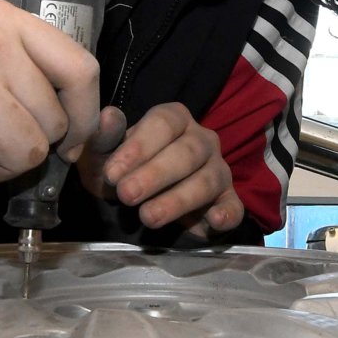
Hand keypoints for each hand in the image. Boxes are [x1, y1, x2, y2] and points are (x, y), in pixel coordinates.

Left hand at [78, 103, 242, 236]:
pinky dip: (227, 213)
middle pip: (188, 151)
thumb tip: (110, 116)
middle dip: (156, 174)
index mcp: (174, 119)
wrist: (139, 202)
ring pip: (208, 180)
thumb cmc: (121, 172)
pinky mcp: (227, 200)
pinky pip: (234, 205)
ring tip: (148, 217)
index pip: (164, 123)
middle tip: (127, 195)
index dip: (139, 147)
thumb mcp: (102, 156)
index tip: (113, 173)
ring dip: (178, 200)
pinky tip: (213, 221)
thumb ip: (104, 137)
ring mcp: (219, 170)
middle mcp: (202, 140)